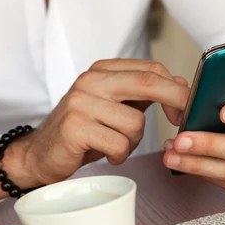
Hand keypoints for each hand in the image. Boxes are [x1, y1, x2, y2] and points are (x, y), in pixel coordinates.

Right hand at [0, 59, 187, 200]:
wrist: (40, 154)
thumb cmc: (82, 132)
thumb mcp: (113, 107)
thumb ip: (142, 95)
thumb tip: (180, 84)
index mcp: (101, 71)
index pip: (150, 69)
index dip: (175, 89)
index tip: (184, 108)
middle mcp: (90, 81)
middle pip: (148, 83)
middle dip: (175, 102)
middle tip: (181, 120)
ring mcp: (81, 103)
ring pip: (135, 123)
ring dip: (133, 142)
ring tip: (116, 146)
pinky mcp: (75, 128)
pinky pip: (119, 144)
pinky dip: (120, 155)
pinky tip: (107, 155)